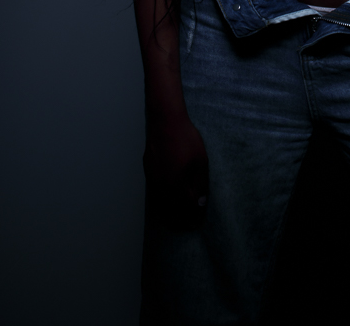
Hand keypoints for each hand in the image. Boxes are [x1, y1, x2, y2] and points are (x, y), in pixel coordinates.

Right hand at [143, 111, 208, 227]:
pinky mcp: (149, 172)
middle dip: (180, 222)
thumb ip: (200, 184)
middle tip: (188, 227)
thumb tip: (200, 202)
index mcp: (175, 184)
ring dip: (169, 215)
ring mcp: (153, 179)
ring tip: (178, 221)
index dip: (193, 218)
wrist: (166, 121)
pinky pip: (154, 195)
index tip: (199, 223)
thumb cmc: (185, 139)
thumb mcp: (200, 161)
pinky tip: (167, 204)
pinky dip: (161, 204)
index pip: (184, 209)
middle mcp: (161, 186)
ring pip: (160, 205)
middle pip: (170, 212)